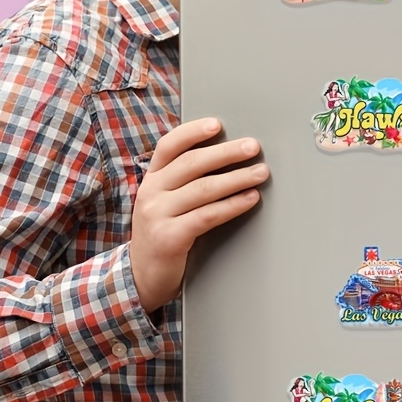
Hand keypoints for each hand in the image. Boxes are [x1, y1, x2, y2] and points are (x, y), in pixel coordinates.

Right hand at [129, 118, 268, 312]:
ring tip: (261, 172)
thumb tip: (227, 156)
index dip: (193, 132)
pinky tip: (250, 199)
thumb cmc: (163, 232)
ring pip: (203, 188)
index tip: (217, 124)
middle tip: (253, 147)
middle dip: (226, 153)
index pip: (170, 146)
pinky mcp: (170, 237)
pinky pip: (207, 216)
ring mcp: (158, 215)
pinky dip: (232, 205)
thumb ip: (184, 181)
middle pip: (192, 163)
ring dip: (237, 178)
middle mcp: (151, 192)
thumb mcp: (164, 201)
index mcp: (152, 178)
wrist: (141, 276)